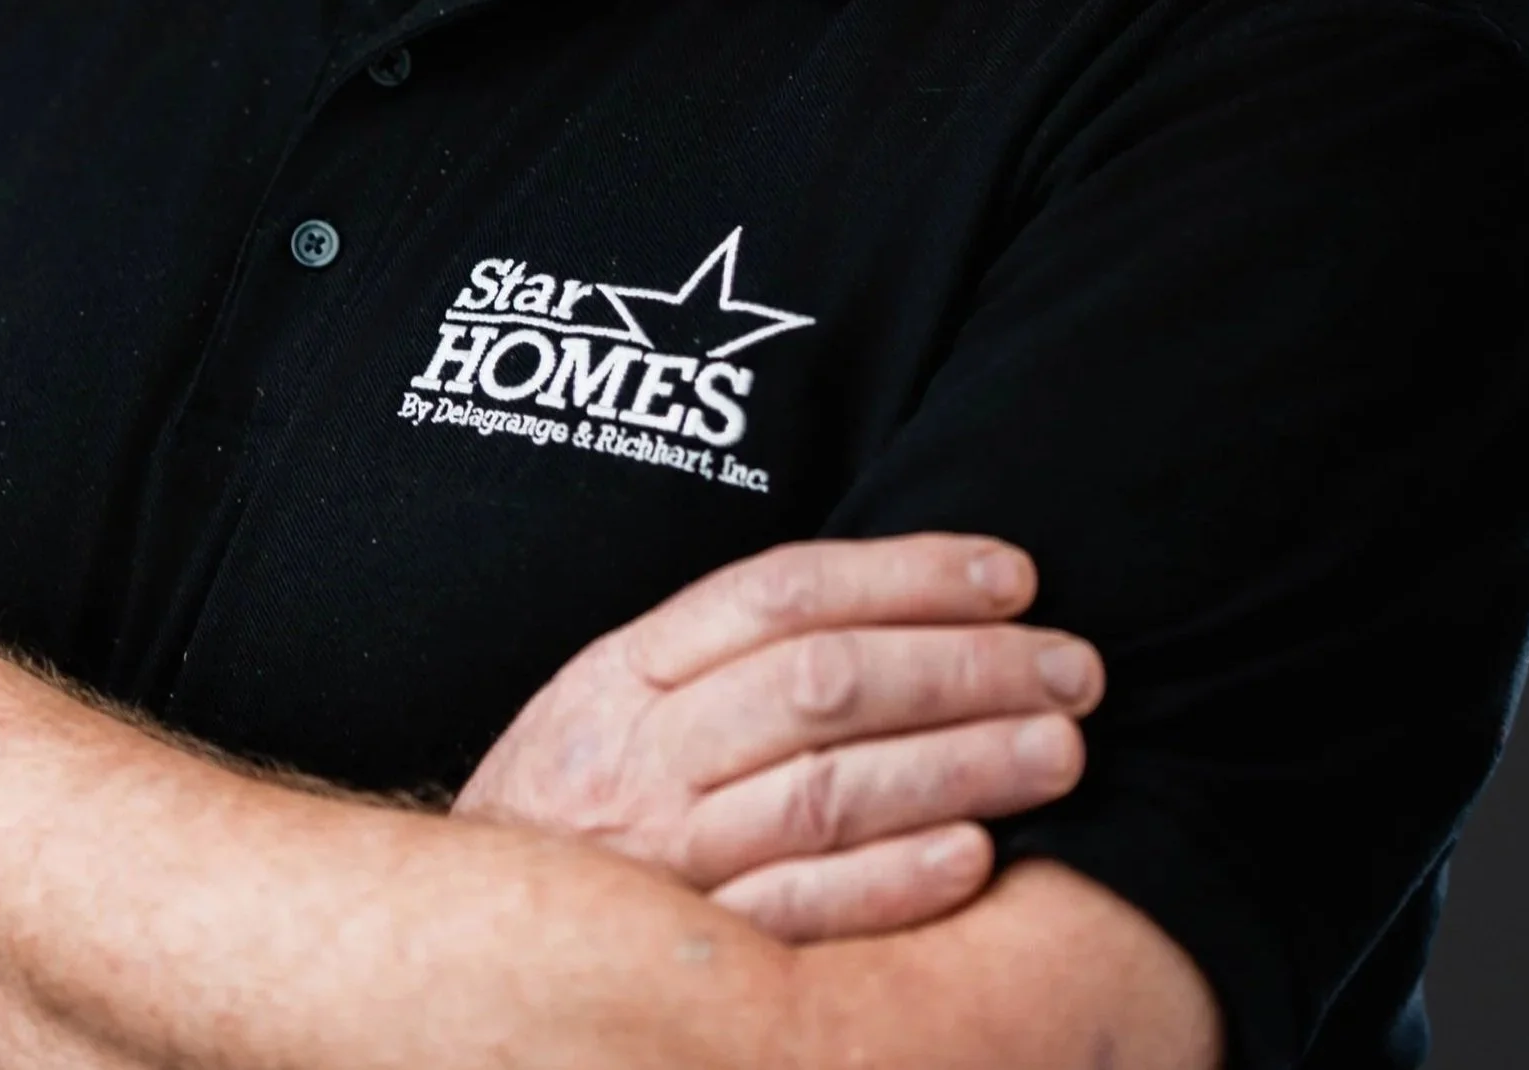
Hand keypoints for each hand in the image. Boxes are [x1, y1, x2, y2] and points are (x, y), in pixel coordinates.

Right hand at [452, 532, 1101, 940]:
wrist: (453, 952)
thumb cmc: (571, 810)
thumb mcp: (614, 702)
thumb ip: (723, 658)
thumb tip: (892, 606)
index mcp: (628, 671)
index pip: (785, 592)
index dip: (907, 573)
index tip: (1012, 574)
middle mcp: (644, 754)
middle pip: (824, 684)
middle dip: (965, 667)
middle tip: (1076, 669)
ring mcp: (663, 860)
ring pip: (827, 791)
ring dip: (959, 764)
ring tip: (1062, 751)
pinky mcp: (687, 954)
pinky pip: (799, 915)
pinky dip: (891, 884)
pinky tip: (976, 857)